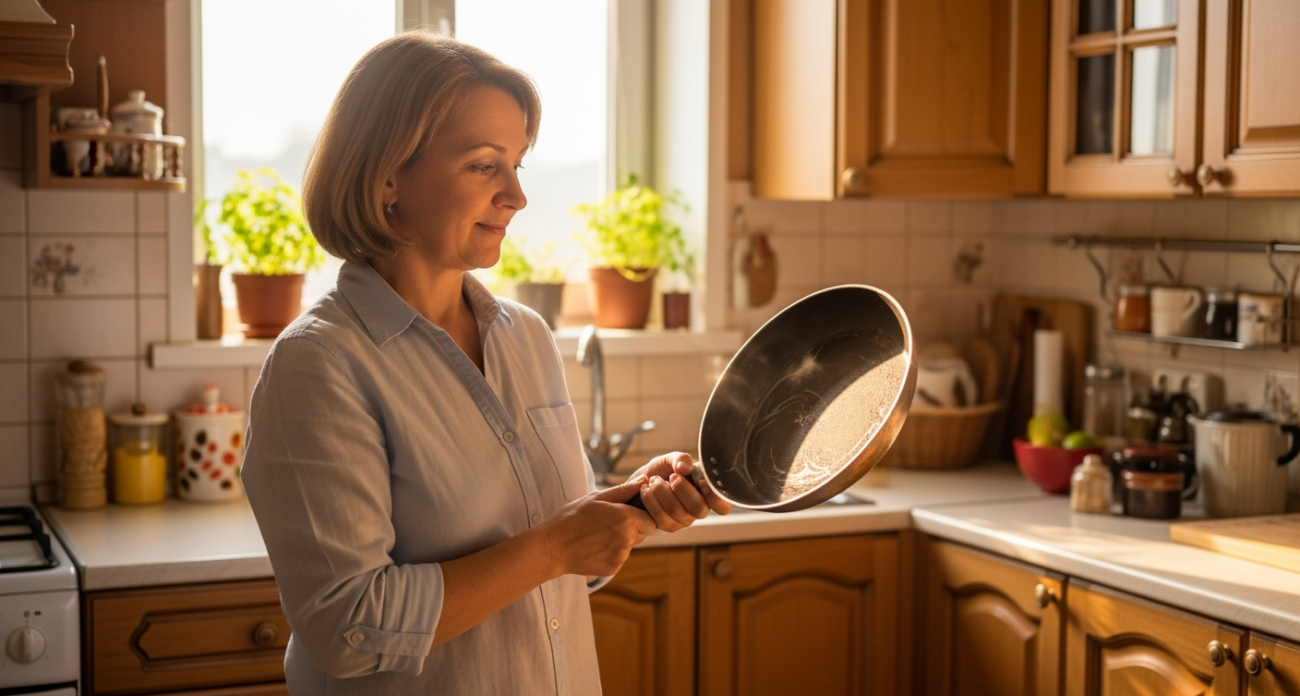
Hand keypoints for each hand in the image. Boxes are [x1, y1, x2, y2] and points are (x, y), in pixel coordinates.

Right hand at [538, 479, 655, 577]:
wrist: (552, 548)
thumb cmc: (571, 518)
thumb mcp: (596, 498)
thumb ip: (624, 490)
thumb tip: (644, 481)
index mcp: (625, 518)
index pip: (651, 518)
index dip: (642, 514)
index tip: (629, 511)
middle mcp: (627, 539)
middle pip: (643, 532)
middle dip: (633, 526)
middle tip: (610, 521)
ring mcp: (620, 556)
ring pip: (631, 545)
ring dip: (622, 539)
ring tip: (598, 534)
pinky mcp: (613, 569)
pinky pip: (620, 557)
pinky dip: (612, 552)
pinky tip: (594, 546)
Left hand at [631, 452, 732, 531]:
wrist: (642, 481)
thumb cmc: (664, 470)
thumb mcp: (673, 459)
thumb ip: (681, 459)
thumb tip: (685, 468)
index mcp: (707, 493)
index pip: (723, 506)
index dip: (715, 497)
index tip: (701, 482)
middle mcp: (698, 509)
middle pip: (699, 509)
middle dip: (683, 490)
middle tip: (672, 476)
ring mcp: (683, 520)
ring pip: (678, 512)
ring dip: (663, 492)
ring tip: (654, 480)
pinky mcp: (667, 525)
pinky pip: (662, 519)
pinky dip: (651, 501)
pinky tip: (646, 489)